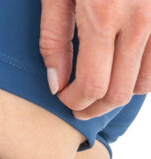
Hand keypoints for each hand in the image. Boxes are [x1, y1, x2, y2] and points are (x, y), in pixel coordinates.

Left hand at [40, 0, 150, 118]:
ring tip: (99, 85)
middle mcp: (139, 18)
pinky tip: (120, 66)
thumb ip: (54, 38)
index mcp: (104, 13)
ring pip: (144, 83)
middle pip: (119, 93)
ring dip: (119, 92)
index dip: (74, 101)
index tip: (62, 95)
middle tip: (77, 103)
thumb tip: (57, 84)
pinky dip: (139, 73)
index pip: (93, 85)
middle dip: (94, 107)